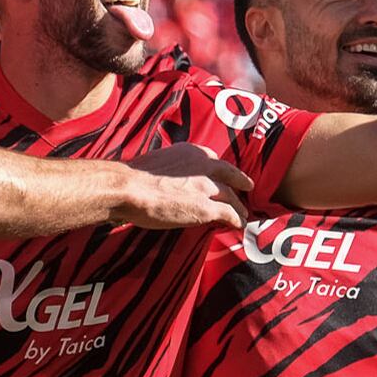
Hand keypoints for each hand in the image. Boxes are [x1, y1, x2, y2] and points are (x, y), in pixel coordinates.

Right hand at [123, 145, 253, 230]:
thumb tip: (168, 179)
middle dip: (239, 183)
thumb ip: (172, 169)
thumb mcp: (158, 163)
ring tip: (244, 214)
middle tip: (246, 188)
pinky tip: (239, 225)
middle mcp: (203, 166)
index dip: (222, 171)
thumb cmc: (134, 177)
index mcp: (190, 152)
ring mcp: (207, 187)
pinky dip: (236, 220)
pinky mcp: (207, 208)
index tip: (225, 175)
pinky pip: (229, 214)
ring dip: (239, 207)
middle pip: (229, 176)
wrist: (129, 188)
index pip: (214, 161)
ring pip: (232, 197)